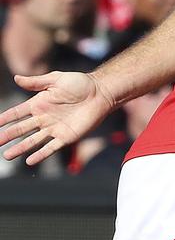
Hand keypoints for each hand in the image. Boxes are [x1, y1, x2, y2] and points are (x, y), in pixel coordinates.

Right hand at [0, 71, 114, 165]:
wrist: (101, 93)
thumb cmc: (80, 83)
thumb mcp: (56, 79)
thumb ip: (36, 82)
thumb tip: (16, 78)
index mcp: (39, 103)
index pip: (17, 113)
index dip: (5, 118)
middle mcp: (44, 118)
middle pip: (22, 129)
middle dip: (8, 135)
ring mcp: (54, 129)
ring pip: (33, 141)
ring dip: (20, 148)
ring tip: (7, 156)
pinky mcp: (66, 137)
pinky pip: (50, 148)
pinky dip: (40, 155)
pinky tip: (29, 160)